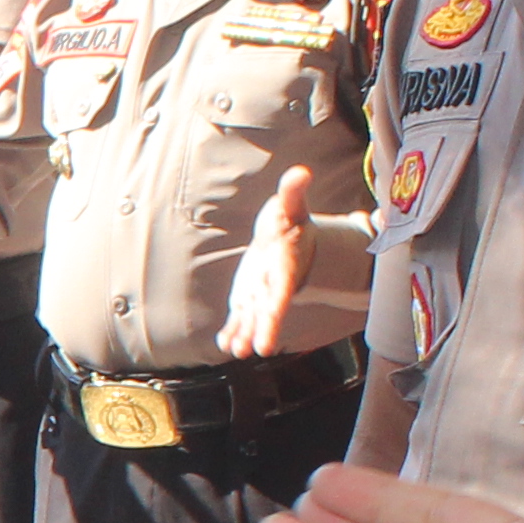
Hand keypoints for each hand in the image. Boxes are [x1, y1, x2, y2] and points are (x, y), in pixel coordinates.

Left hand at [215, 164, 321, 359]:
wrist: (287, 240)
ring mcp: (259, 296)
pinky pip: (239, 318)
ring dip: (243, 334)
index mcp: (285, 271)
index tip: (270, 337)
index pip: (280, 297)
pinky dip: (232, 330)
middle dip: (259, 331)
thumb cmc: (290, 223)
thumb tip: (300, 172)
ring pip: (251, 320)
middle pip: (266, 314)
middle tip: (252, 350)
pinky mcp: (247, 298)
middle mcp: (273, 288)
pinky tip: (223, 342)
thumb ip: (293, 192)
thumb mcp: (291, 206)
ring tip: (233, 350)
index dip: (274, 317)